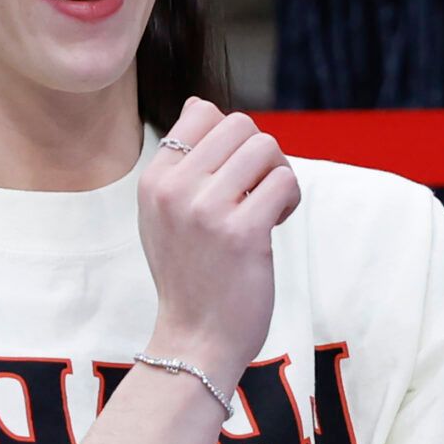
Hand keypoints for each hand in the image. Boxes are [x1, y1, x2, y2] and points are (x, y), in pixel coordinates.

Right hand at [138, 98, 300, 387]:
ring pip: (266, 147)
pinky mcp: (242, 232)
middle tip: (257, 193)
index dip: (231, 138)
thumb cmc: (189, 277)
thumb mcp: (163, 215)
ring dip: (278, 175)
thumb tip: (200, 103)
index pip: (202, 112)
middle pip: (241, 125)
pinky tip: (274, 225)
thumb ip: (179, 163)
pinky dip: (289, 200)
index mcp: (154, 180)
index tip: (232, 175)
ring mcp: (206, 210)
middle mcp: (174, 189)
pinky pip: (284, 182)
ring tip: (266, 209)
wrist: (195, 340)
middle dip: (261, 155)